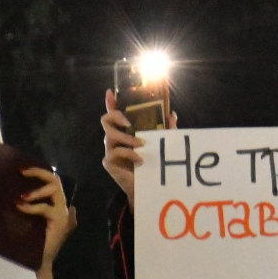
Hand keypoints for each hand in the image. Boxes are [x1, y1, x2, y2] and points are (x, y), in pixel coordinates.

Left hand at [17, 167, 74, 278]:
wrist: (38, 262)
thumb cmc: (30, 244)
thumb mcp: (26, 221)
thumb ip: (25, 208)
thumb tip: (11, 196)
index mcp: (54, 206)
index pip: (52, 182)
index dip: (39, 173)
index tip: (21, 170)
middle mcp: (62, 207)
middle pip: (56, 181)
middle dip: (39, 173)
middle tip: (23, 172)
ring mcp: (63, 214)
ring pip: (55, 189)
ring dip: (38, 190)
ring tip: (23, 197)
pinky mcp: (60, 221)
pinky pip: (46, 208)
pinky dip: (32, 207)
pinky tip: (21, 208)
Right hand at [103, 89, 176, 209]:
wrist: (146, 186)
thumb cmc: (152, 162)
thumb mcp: (161, 144)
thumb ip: (166, 130)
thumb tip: (172, 114)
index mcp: (125, 130)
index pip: (114, 113)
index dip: (110, 102)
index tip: (110, 92)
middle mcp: (114, 137)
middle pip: (105, 120)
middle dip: (116, 117)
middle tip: (129, 122)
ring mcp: (110, 149)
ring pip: (109, 135)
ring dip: (127, 138)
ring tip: (142, 144)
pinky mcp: (109, 162)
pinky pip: (115, 152)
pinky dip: (129, 154)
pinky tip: (140, 160)